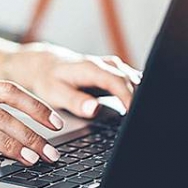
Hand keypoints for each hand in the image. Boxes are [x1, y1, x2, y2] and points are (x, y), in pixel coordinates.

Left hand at [3, 43, 140, 118]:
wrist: (45, 65)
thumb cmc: (49, 79)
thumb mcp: (55, 93)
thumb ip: (75, 101)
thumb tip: (94, 109)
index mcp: (91, 68)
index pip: (118, 81)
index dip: (129, 98)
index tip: (135, 115)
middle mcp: (105, 64)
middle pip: (131, 81)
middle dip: (140, 100)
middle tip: (143, 122)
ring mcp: (111, 67)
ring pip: (134, 80)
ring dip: (141, 96)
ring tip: (143, 118)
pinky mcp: (113, 73)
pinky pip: (131, 81)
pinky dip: (137, 93)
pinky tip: (138, 108)